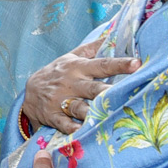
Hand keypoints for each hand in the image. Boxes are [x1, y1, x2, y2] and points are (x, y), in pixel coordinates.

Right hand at [21, 39, 139, 133]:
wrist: (30, 91)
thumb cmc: (57, 73)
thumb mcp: (70, 57)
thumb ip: (91, 48)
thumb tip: (112, 35)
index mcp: (78, 68)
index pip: (102, 65)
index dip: (120, 64)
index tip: (137, 64)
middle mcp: (71, 84)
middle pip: (93, 88)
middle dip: (107, 91)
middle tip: (125, 93)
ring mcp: (61, 100)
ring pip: (79, 107)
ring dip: (91, 112)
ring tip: (105, 116)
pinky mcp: (53, 115)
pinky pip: (64, 123)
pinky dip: (71, 128)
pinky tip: (80, 132)